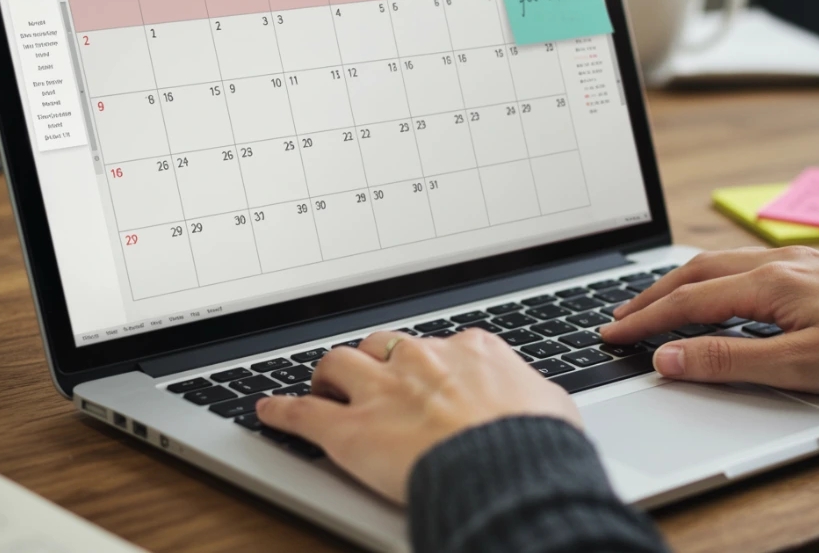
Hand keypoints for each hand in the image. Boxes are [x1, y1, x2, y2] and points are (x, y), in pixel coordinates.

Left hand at [255, 329, 581, 503]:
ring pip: (339, 364)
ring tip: (323, 388)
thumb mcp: (550, 406)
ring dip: (329, 376)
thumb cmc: (535, 444)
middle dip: (374, 360)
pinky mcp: (350, 429)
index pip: (436, 346)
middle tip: (370, 380)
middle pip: (382, 346)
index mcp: (470, 350)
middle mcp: (421, 359)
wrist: (509, 472)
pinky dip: (282, 412)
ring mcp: (383, 391)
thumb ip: (532, 395)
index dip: (424, 364)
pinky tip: (268, 412)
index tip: (422, 376)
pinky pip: (303, 413)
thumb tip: (542, 403)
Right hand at [603, 247, 818, 394]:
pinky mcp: (815, 268)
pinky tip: (715, 293)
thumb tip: (669, 357)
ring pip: (720, 264)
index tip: (612, 334)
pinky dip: (713, 279)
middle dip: (652, 294)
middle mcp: (778, 262)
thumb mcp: (800, 365)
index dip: (645, 319)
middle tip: (619, 315)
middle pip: (696, 272)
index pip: (688, 300)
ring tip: (655, 302)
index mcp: (770, 282)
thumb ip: (728, 361)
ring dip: (681, 284)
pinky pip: (745, 265)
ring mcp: (798, 261)